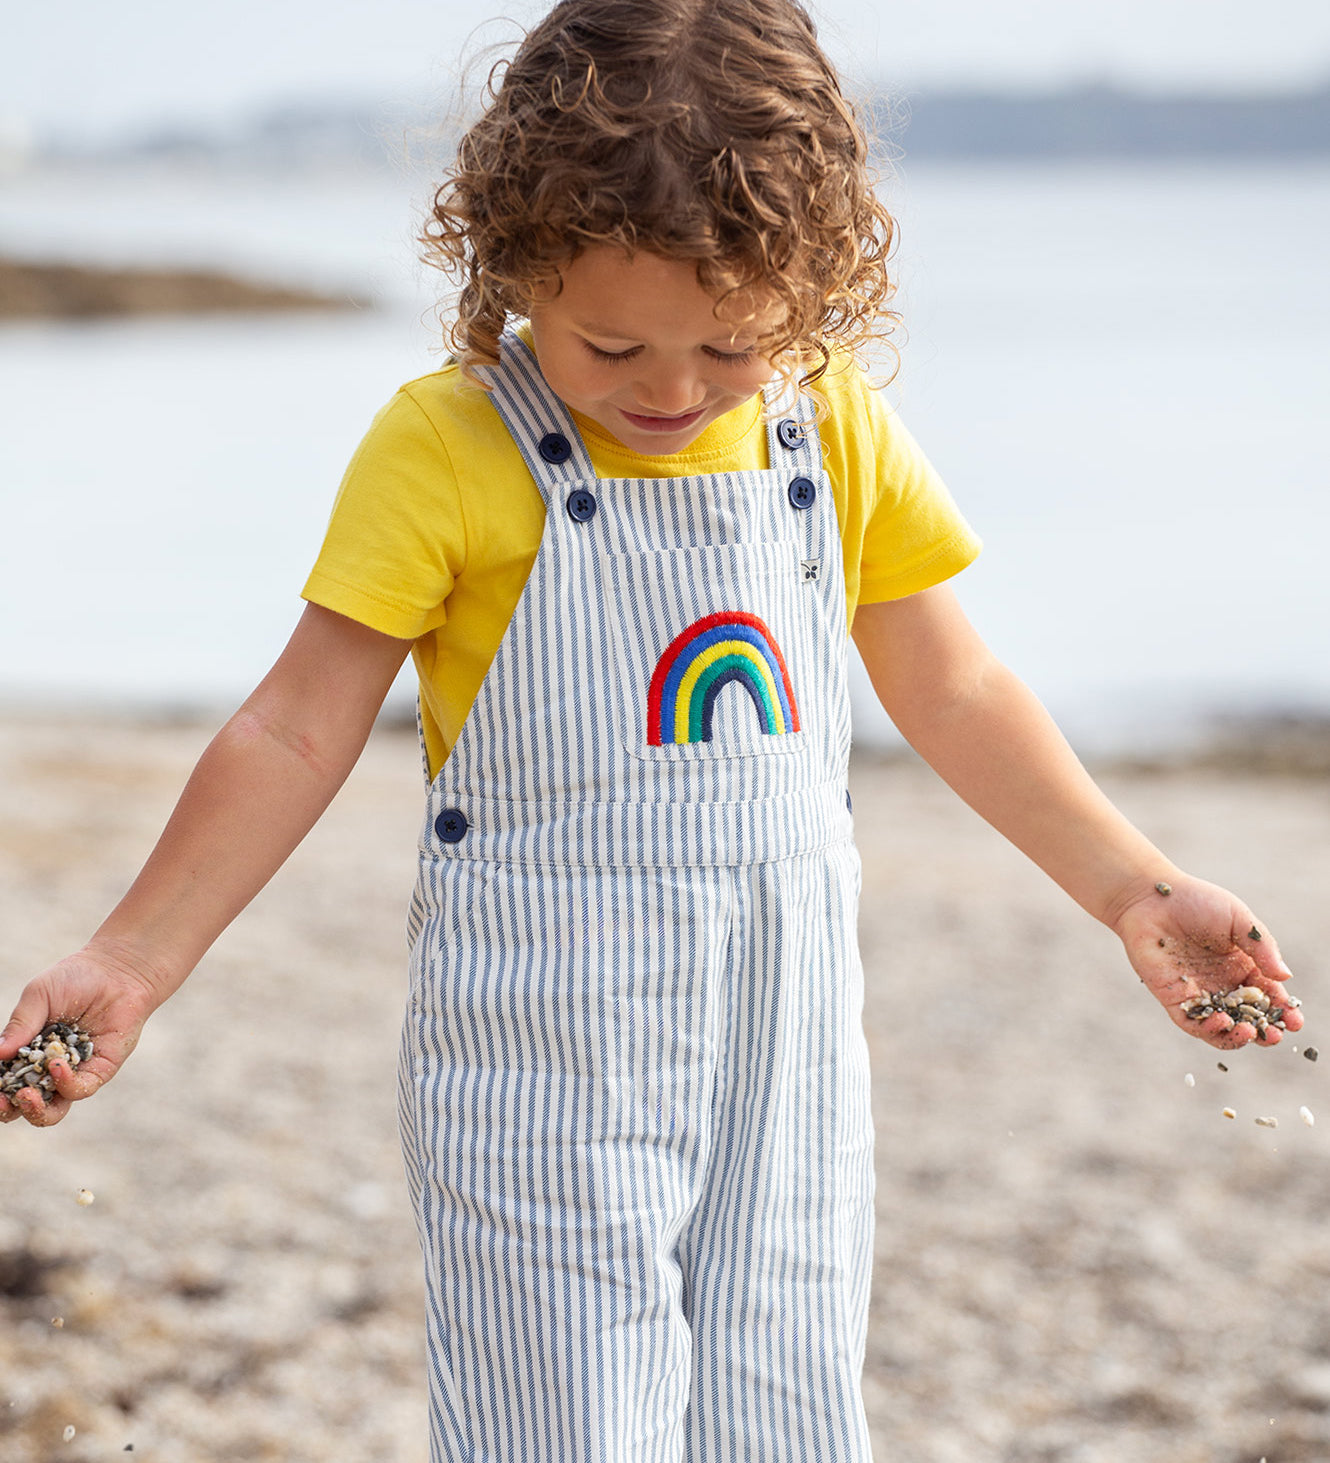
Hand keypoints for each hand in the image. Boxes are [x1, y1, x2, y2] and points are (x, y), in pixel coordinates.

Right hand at [0, 949, 161, 1126]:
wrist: (117, 971)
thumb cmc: (74, 979)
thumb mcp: (39, 996)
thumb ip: (20, 1025)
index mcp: (28, 1052)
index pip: (6, 1081)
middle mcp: (48, 1068)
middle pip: (24, 1104)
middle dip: (10, 1109)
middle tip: (2, 1101)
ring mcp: (74, 1072)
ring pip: (53, 1110)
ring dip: (36, 1110)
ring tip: (26, 1095)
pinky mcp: (100, 1070)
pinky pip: (80, 1089)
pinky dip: (66, 1083)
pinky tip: (56, 1065)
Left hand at [1114, 874, 1302, 1049]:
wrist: (1150, 897)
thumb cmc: (1195, 901)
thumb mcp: (1238, 919)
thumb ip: (1262, 947)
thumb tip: (1285, 976)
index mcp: (1242, 966)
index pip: (1268, 996)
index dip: (1284, 1011)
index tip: (1295, 1021)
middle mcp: (1222, 984)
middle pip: (1248, 1018)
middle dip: (1265, 1031)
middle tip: (1275, 1035)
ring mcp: (1198, 993)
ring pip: (1221, 1027)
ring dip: (1237, 1037)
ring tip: (1247, 1032)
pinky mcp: (1173, 997)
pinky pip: (1192, 1023)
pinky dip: (1209, 1030)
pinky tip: (1222, 1022)